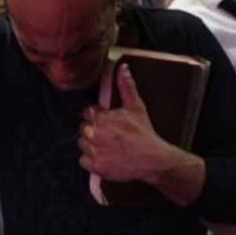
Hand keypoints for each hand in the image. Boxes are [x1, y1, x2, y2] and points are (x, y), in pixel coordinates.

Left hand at [79, 64, 172, 182]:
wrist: (153, 159)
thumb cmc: (144, 134)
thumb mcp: (136, 107)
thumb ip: (126, 86)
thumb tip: (122, 68)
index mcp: (102, 118)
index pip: (87, 112)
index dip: (97, 116)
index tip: (106, 122)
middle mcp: (95, 133)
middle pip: (83, 128)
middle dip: (93, 130)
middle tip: (108, 135)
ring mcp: (94, 150)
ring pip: (82, 144)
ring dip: (91, 145)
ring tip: (107, 146)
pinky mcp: (95, 165)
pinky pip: (83, 160)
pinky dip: (91, 160)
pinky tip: (104, 157)